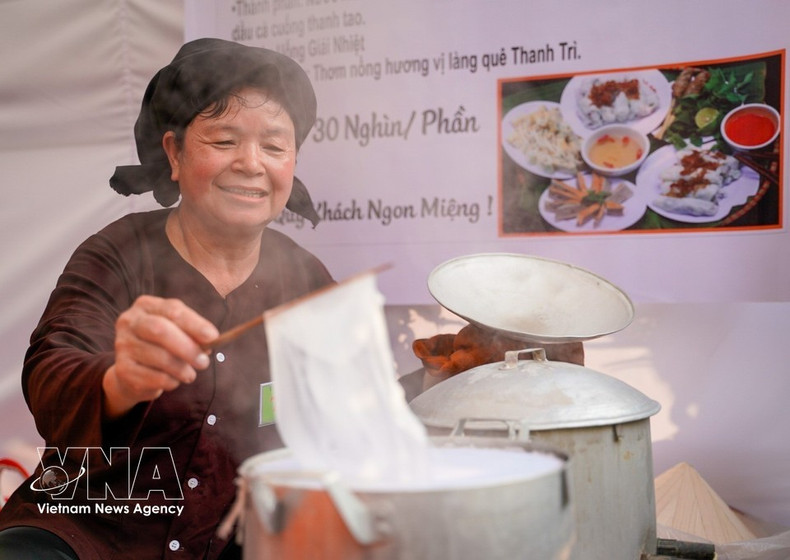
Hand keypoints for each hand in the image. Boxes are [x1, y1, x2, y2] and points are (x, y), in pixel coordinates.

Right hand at [102, 295, 218, 418]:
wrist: (133, 371)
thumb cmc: (163, 346)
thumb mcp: (178, 332)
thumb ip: (194, 333)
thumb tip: (211, 339)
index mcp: (146, 306)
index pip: (172, 310)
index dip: (194, 324)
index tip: (213, 337)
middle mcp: (129, 322)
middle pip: (160, 330)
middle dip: (188, 348)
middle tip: (204, 363)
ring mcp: (122, 345)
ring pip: (160, 357)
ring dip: (182, 369)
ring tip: (189, 374)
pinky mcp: (122, 369)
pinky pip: (155, 378)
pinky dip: (171, 381)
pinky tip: (173, 380)